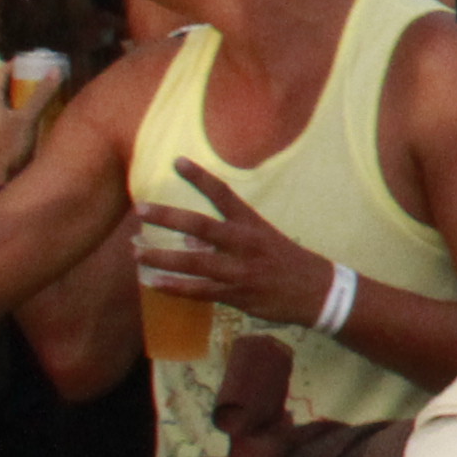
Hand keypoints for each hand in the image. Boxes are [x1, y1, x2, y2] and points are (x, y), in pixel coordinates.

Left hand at [142, 160, 328, 320]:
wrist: (319, 292)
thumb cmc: (288, 262)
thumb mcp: (261, 240)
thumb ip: (222, 238)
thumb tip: (185, 238)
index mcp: (251, 224)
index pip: (223, 194)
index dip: (199, 177)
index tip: (176, 161)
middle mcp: (244, 243)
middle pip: (201, 226)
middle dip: (169, 217)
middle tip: (141, 210)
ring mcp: (240, 270)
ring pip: (194, 262)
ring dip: (162, 257)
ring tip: (137, 252)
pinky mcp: (237, 295)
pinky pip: (199, 291)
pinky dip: (175, 287)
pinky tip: (153, 283)